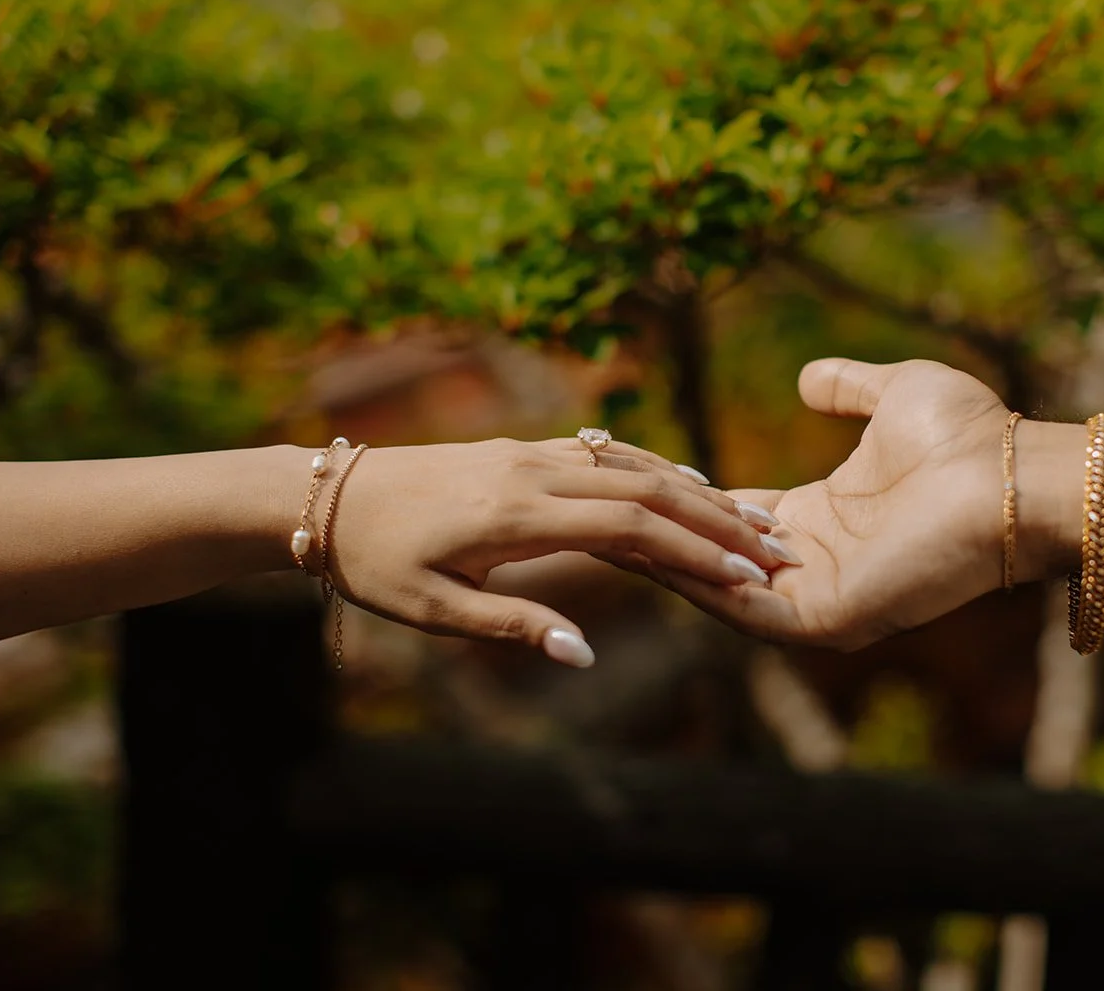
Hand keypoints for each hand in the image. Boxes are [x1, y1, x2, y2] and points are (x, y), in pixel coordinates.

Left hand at [326, 437, 783, 666]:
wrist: (328, 495)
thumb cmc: (376, 561)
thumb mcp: (432, 608)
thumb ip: (511, 626)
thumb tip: (584, 655)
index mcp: (515, 515)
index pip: (630, 526)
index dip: (695, 549)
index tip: (748, 575)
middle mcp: (533, 472)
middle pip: (648, 487)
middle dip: (717, 519)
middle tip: (775, 548)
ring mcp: (531, 453)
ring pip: (633, 463)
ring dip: (696, 492)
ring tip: (751, 519)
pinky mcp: (524, 449)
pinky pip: (606, 453)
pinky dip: (656, 468)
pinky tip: (688, 483)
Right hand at [616, 359, 1025, 648]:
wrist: (1014, 475)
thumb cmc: (970, 436)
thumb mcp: (892, 396)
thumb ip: (846, 388)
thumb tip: (807, 378)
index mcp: (821, 517)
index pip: (729, 516)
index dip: (679, 497)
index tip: (625, 474)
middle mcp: (812, 562)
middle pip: (713, 556)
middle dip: (655, 535)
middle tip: (587, 508)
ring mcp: (819, 595)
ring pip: (720, 588)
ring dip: (664, 563)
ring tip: (602, 533)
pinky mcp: (829, 617)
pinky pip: (748, 611)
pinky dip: (700, 587)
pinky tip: (652, 555)